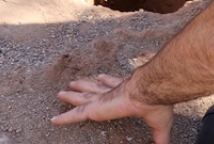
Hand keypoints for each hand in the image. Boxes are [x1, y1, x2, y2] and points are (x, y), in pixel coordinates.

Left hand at [52, 73, 174, 143]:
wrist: (148, 92)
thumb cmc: (156, 104)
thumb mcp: (159, 123)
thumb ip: (159, 137)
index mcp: (127, 93)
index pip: (114, 85)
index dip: (108, 80)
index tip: (102, 77)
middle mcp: (111, 92)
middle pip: (94, 88)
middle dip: (85, 86)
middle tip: (74, 83)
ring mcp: (101, 100)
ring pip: (82, 98)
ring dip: (72, 95)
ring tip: (62, 92)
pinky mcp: (94, 109)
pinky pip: (75, 115)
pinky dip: (64, 118)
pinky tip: (53, 121)